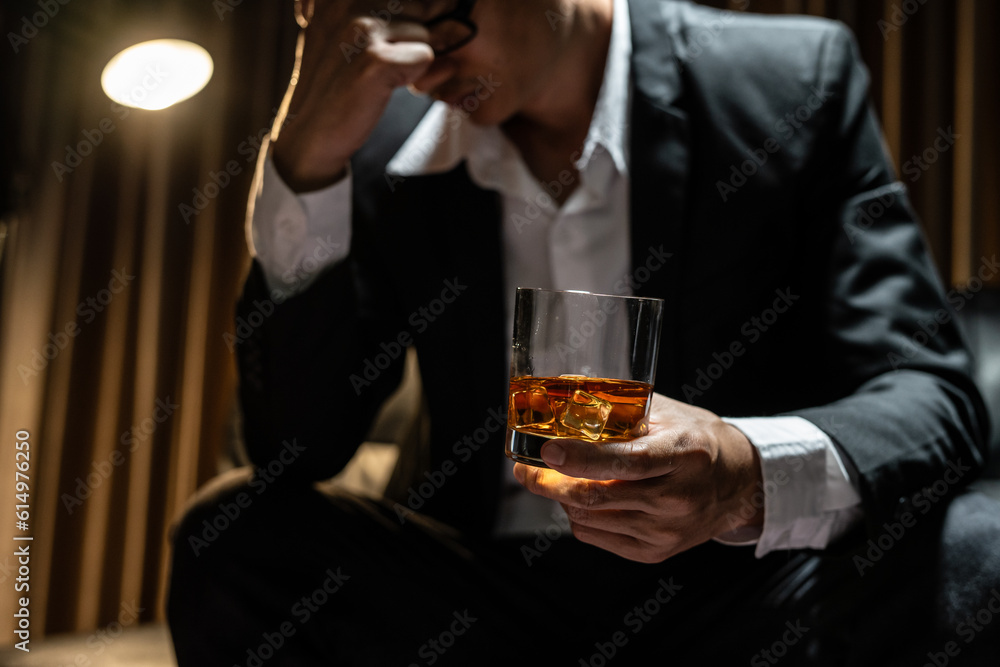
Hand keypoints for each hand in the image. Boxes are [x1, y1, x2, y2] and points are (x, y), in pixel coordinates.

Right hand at [272, 0, 447, 190]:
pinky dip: (416, 77)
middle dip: (414, 37)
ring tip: (381, 76)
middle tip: (384, 63)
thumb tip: (436, 2)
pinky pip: (427, 56)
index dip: (409, 18)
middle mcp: (345, 0)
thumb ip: (372, 6)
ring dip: (413, 58)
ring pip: (425, 32)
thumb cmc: (335, 79)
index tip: (385, 43)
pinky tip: (385, 87)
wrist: (310, 132)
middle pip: (420, 7)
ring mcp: (359, 28)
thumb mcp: (341, 26)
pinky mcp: (375, 61)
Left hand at [513, 393, 763, 562]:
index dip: (581, 458)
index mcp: (684, 454)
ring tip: (558, 478)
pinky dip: (578, 516)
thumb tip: (562, 391)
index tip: (547, 450)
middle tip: (526, 470)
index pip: (626, 461)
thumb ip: (619, 407)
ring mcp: (667, 530)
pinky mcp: (655, 552)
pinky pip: (596, 536)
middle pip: (597, 497)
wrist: (738, 483)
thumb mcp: (666, 413)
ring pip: (589, 519)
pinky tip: (583, 497)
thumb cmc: (696, 439)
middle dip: (551, 483)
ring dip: (562, 498)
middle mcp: (677, 497)